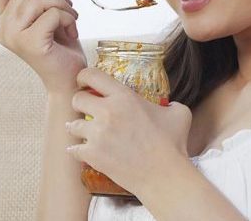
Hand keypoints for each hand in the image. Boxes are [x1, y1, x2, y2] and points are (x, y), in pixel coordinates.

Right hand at [0, 0, 86, 93]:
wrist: (70, 78)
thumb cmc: (61, 46)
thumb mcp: (45, 12)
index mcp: (5, 20)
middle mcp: (4, 29)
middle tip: (69, 9)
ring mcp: (14, 37)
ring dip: (64, 5)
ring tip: (72, 20)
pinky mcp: (30, 43)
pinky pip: (52, 14)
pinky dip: (69, 18)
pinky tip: (72, 32)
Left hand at [65, 67, 192, 192]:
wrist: (164, 176)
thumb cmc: (172, 144)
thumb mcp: (179, 113)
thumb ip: (170, 103)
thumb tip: (169, 105)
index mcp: (124, 96)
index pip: (91, 75)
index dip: (84, 77)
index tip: (85, 82)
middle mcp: (107, 112)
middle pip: (77, 99)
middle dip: (81, 103)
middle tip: (88, 109)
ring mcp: (97, 134)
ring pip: (72, 125)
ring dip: (79, 127)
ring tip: (87, 132)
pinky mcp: (92, 155)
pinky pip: (73, 149)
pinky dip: (78, 150)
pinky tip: (85, 150)